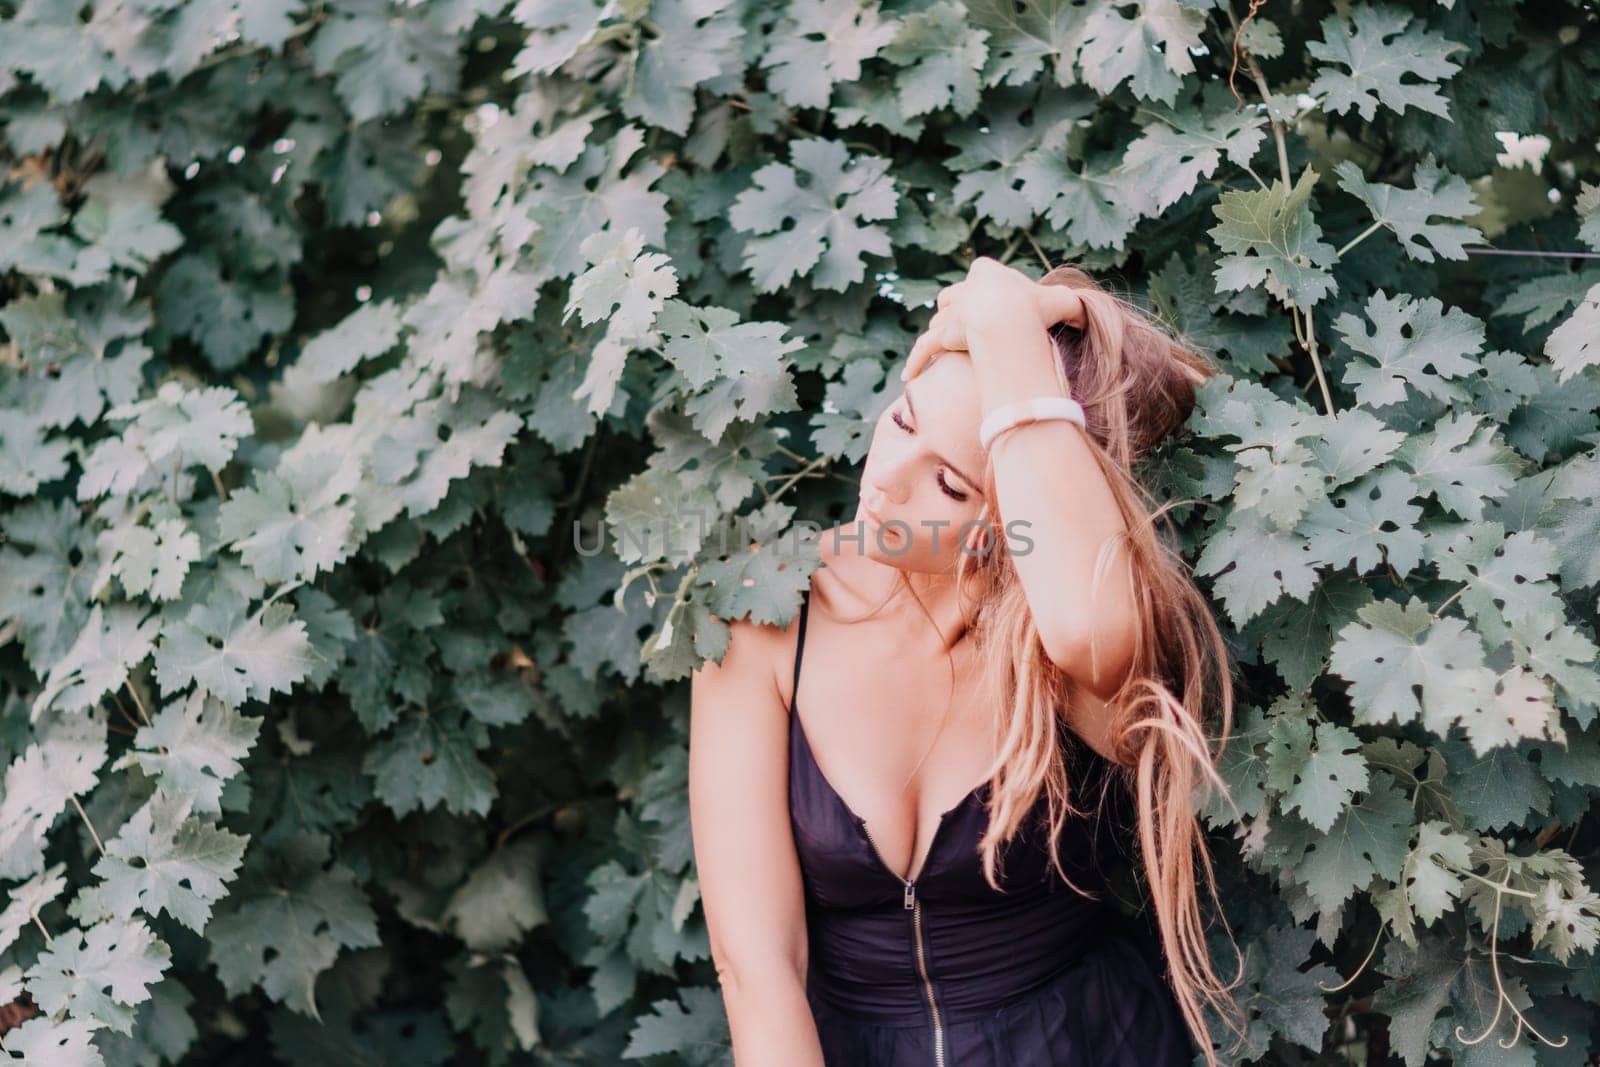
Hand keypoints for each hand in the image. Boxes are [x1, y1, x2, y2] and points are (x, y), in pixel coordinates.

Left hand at [901, 257, 1085, 381]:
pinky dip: (917, 361)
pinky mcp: (942, 335)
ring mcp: (951, 313)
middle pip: (953, 297)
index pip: (980, 273)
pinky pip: (925, 348)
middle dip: (957, 310)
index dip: (984, 288)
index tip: (994, 303)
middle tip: (967, 329)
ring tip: (941, 351)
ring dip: (939, 335)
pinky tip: (909, 376)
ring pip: (939, 323)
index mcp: (986, 271)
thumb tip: (1083, 317)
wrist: (1008, 321)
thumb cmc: (1035, 309)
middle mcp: (964, 289)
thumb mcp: (1062, 302)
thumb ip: (1072, 308)